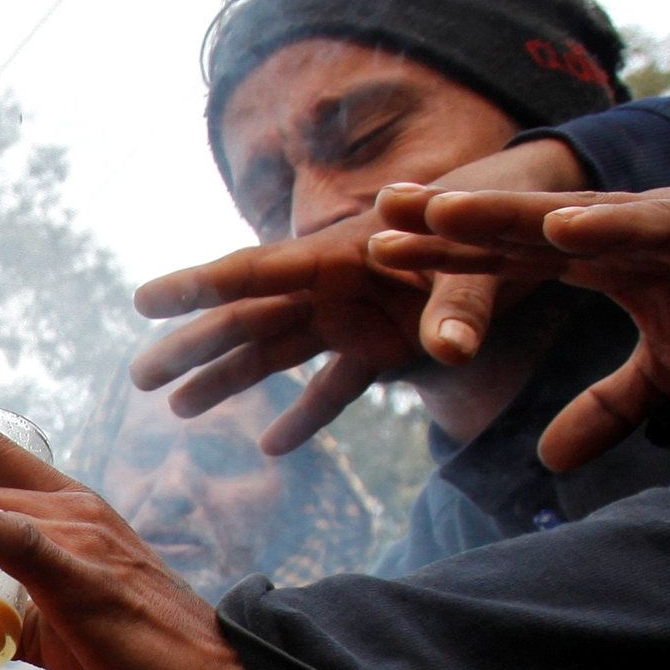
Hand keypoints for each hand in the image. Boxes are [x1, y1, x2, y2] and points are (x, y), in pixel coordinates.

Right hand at [130, 139, 582, 452]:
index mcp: (345, 253)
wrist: (533, 222)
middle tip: (137, 379)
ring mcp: (354, 317)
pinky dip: (307, 415)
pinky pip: (334, 387)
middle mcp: (336, 285)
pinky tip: (271, 447)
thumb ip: (463, 305)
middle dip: (193, 346)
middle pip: (250, 319)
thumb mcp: (486, 258)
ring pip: (276, 351)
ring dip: (228, 379)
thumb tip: (450, 352)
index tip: (142, 299)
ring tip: (177, 409)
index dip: (199, 286)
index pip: (259, 271)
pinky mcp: (383, 346)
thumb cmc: (502, 221)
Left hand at [367, 175, 669, 468]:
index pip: (503, 259)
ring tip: (436, 211)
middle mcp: (618, 231)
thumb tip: (549, 462)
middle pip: (513, 227)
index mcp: (601, 257)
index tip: (371, 255)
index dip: (442, 258)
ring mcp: (663, 220)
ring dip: (502, 215)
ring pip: (568, 216)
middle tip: (368, 211)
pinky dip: (610, 226)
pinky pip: (654, 224)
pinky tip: (561, 227)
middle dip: (445, 219)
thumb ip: (609, 406)